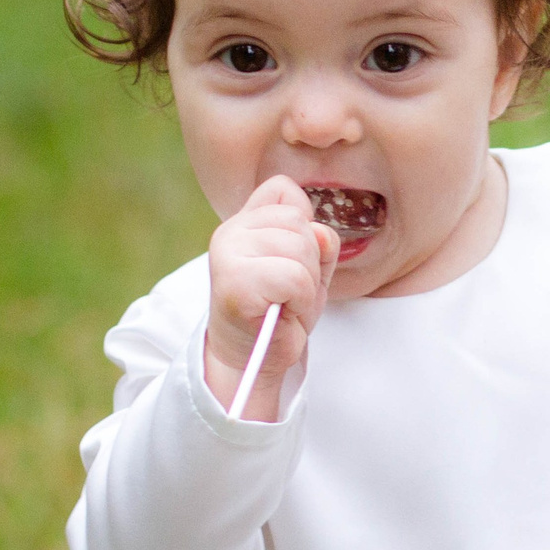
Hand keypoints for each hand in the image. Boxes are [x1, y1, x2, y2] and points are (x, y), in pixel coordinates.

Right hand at [204, 177, 337, 421]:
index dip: (304, 229)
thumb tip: (321, 232)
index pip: (285, 191)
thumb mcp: (308, 267)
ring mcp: (228, 254)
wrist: (254, 358)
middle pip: (299, 223)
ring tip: (285, 302)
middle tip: (290, 292)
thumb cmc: (280, 311)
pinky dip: (300, 299)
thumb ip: (318, 241)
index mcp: (244, 220)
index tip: (290, 262)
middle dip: (311, 262)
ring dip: (306, 284)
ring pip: (300, 248)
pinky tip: (282, 311)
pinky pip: (294, 277)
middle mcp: (230, 231)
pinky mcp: (234, 282)